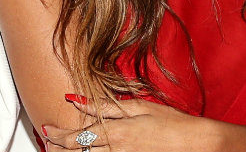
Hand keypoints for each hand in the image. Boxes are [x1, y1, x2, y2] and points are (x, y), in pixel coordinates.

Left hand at [42, 96, 217, 151]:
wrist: (199, 145)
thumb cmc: (173, 124)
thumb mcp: (139, 108)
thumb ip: (107, 108)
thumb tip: (78, 100)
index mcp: (117, 133)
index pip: (77, 138)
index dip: (57, 136)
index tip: (46, 130)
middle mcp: (117, 151)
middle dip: (58, 148)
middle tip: (47, 142)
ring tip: (58, 150)